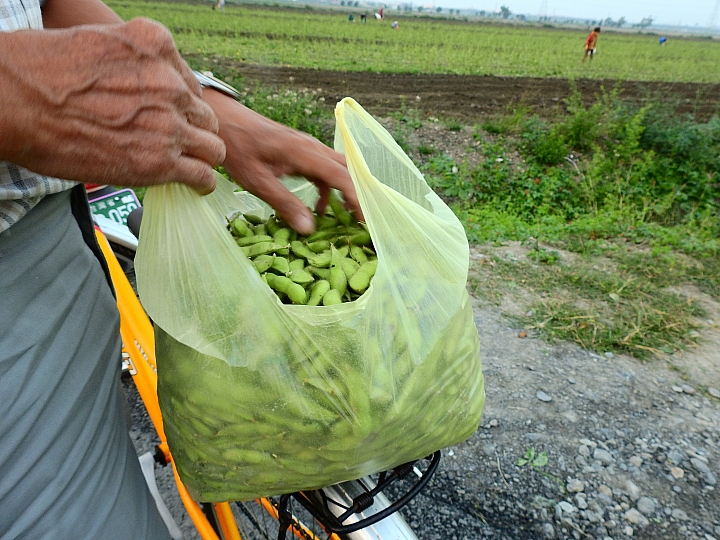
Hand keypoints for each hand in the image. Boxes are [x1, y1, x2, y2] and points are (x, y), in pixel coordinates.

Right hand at [0, 18, 224, 192]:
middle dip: (192, 129)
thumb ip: (131, 63)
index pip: (189, 80)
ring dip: (201, 156)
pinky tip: (195, 186)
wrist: (11, 102)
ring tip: (190, 166)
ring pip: (211, 147)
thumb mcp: (95, 41)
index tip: (171, 114)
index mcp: (154, 44)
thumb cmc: (37, 72)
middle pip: (203, 115)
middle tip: (177, 142)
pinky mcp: (161, 161)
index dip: (180, 103)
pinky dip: (201, 183)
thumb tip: (141, 84)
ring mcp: (169, 122)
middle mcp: (170, 82)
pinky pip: (202, 176)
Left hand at [204, 89, 362, 234]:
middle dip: (358, 194)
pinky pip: (324, 169)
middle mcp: (312, 147)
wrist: (223, 120)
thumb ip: (285, 204)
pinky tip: (319, 207)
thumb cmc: (238, 148)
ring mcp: (308, 146)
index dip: (356, 198)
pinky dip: (328, 188)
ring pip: (338, 168)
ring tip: (345, 217)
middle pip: (347, 169)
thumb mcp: (258, 182)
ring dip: (344, 191)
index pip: (341, 177)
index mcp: (305, 153)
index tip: (365, 220)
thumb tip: (309, 229)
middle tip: (362, 220)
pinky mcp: (301, 149)